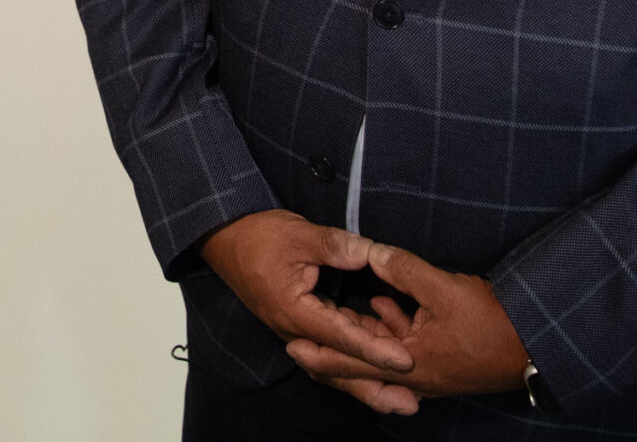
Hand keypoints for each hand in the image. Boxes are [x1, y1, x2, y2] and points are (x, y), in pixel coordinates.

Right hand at [198, 211, 414, 380]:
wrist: (226, 238)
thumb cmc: (259, 236)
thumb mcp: (298, 233)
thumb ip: (336, 245)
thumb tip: (371, 253)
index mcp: (294, 311)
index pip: (340, 337)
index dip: (374, 350)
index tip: (405, 361)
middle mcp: (295, 330)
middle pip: (337, 368)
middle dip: (374, 387)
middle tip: (410, 402)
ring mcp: (298, 329)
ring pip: (335, 363)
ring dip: (367, 377)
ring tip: (404, 394)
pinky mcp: (304, 322)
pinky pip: (332, 347)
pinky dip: (356, 354)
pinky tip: (382, 356)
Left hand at [283, 241, 529, 415]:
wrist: (535, 346)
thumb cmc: (492, 323)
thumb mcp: (442, 288)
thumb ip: (401, 269)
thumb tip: (370, 251)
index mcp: (407, 364)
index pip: (349, 363)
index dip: (319, 353)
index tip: (291, 343)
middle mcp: (413, 375)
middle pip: (361, 363)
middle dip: (332, 349)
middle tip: (298, 337)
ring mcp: (428, 370)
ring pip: (381, 353)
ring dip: (361, 334)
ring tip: (334, 315)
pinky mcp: (440, 359)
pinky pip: (403, 346)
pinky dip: (388, 327)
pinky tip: (380, 304)